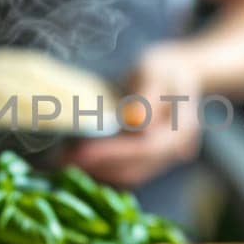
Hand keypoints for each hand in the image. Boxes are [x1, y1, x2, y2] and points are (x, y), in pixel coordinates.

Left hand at [64, 46, 203, 187]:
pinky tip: (74, 161)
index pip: (146, 147)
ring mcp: (162, 160)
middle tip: (61, 160)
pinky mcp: (148, 163)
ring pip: (127, 175)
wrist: (177, 77)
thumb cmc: (163, 69)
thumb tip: (137, 122)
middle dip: (96, 165)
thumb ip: (147, 95)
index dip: (113, 152)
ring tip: (62, 161)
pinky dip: (99, 169)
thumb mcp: (155, 71)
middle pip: (135, 167)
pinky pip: (123, 172)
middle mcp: (176, 151)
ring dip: (94, 172)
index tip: (82, 151)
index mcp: (183, 128)